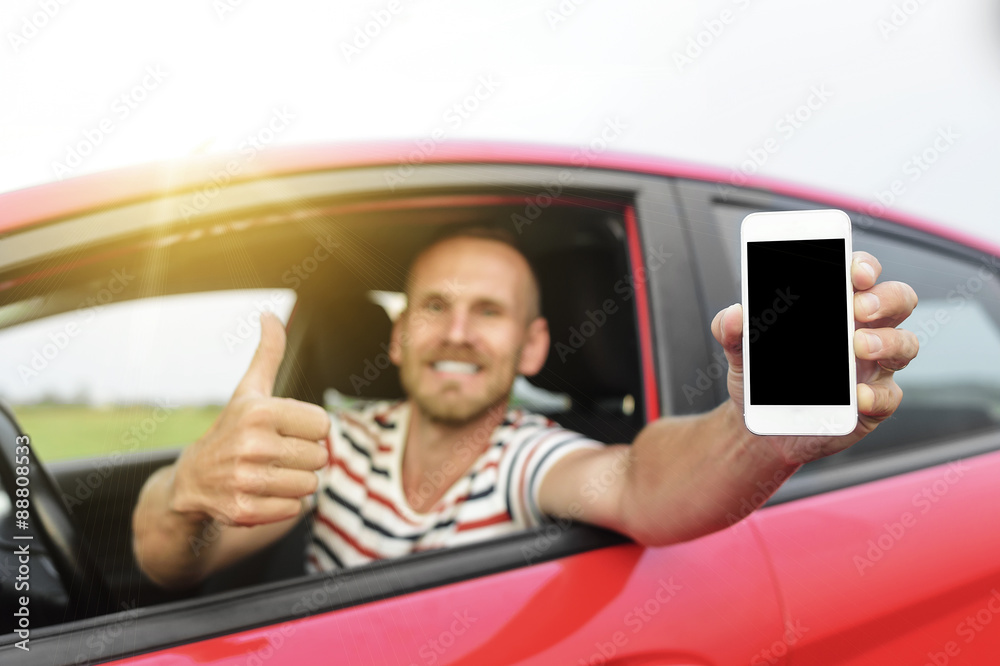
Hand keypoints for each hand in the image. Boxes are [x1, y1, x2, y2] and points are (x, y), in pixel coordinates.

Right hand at [169, 312, 330, 525]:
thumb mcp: (249, 390)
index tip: (286, 430)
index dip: (309, 430)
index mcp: (260, 411)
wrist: (192, 480)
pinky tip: (262, 493)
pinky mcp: (243, 510)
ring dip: (297, 482)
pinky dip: (284, 505)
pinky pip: (294, 510)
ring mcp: (245, 479)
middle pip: (320, 457)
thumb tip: (270, 314)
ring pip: (311, 485)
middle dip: (304, 458)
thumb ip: (268, 354)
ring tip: (271, 473)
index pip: (324, 425)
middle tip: (277, 455)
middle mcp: (251, 444)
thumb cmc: (232, 429)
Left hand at [710, 251, 918, 462]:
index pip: (862, 274)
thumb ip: (731, 330)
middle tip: (859, 308)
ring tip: (859, 346)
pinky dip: (876, 394)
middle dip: (886, 298)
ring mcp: (874, 366)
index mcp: (835, 307)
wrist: (763, 427)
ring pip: (905, 343)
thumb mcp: (740, 350)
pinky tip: (857, 395)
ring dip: (888, 341)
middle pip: (898, 300)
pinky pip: (890, 395)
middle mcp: (863, 330)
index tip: (854, 272)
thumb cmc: (763, 377)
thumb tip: (733, 314)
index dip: (864, 266)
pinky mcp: (874, 403)